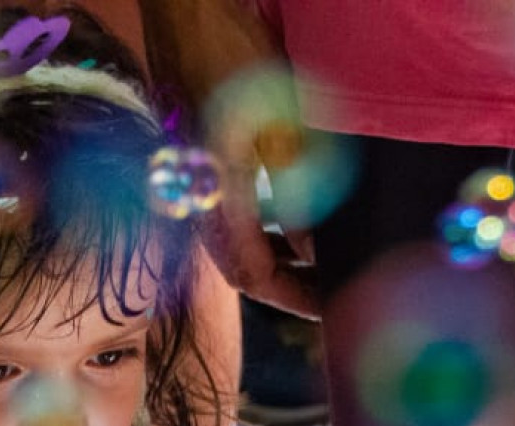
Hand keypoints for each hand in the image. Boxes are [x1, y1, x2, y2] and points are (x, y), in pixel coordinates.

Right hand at [138, 0, 318, 316]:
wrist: (183, 7)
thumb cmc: (232, 53)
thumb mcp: (281, 122)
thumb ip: (297, 192)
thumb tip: (314, 248)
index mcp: (214, 194)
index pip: (252, 274)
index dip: (294, 296)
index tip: (332, 306)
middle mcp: (196, 196)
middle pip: (240, 266)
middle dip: (287, 283)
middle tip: (330, 290)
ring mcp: (192, 178)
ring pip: (234, 241)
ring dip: (275, 256)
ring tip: (318, 260)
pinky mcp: (194, 158)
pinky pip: (228, 212)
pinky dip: (262, 226)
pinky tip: (289, 217)